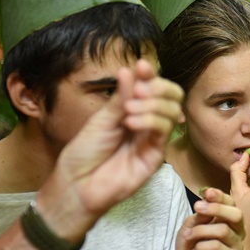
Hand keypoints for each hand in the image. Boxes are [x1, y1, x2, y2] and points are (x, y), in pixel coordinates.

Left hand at [41, 60, 183, 239]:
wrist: (77, 184)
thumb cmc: (85, 153)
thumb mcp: (101, 119)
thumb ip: (119, 98)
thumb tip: (131, 70)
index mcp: (132, 111)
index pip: (153, 87)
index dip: (151, 75)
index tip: (143, 65)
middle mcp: (147, 123)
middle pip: (172, 97)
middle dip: (158, 87)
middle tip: (137, 91)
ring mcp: (152, 140)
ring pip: (172, 112)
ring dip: (153, 104)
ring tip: (129, 110)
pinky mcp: (155, 156)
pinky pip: (163, 131)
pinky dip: (151, 120)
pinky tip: (131, 122)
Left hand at [174, 188, 244, 249]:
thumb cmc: (190, 243)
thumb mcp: (191, 224)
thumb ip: (201, 214)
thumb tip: (206, 200)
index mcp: (229, 219)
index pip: (231, 204)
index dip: (220, 196)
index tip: (206, 193)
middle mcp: (237, 231)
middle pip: (236, 214)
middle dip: (216, 209)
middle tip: (197, 207)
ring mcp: (237, 246)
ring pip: (223, 230)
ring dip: (200, 231)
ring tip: (189, 236)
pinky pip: (217, 247)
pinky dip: (201, 246)